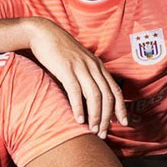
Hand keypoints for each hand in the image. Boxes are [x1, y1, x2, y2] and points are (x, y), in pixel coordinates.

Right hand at [26, 18, 127, 137]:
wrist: (43, 33)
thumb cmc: (58, 49)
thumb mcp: (78, 61)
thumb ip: (86, 74)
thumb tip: (88, 94)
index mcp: (98, 66)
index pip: (115, 90)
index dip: (120, 108)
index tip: (122, 123)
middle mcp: (93, 67)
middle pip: (107, 96)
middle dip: (107, 117)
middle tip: (103, 133)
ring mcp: (80, 68)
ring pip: (95, 96)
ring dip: (95, 116)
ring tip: (93, 130)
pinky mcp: (66, 69)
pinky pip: (76, 92)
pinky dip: (79, 107)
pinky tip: (78, 119)